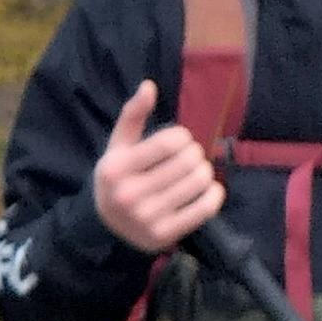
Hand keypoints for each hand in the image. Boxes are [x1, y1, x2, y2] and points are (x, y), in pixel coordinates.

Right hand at [92, 80, 224, 253]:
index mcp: (116, 169)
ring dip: (205, 171)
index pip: (169, 143)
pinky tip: (207, 189)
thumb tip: (149, 85)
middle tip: (191, 157)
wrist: (107, 225)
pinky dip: (214, 194)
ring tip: (197, 172)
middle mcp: (129, 195)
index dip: (183, 136)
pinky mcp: (165, 234)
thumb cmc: (119, 177)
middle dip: (196, 153)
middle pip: (187, 162)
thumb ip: (132, 115)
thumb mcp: (118, 145)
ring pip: (198, 182)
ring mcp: (147, 218)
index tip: (180, 140)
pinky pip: (205, 208)